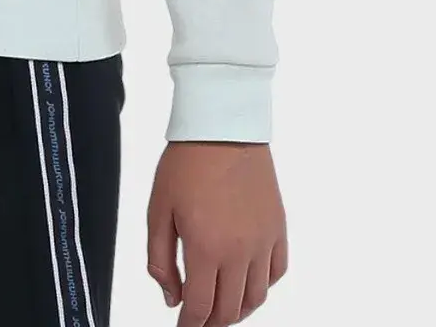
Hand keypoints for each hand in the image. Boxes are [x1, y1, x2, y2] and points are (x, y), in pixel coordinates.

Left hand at [146, 142, 286, 325]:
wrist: (222, 128)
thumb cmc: (185, 163)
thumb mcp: (158, 209)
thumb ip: (159, 259)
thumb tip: (171, 297)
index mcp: (205, 248)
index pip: (200, 308)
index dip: (189, 325)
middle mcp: (239, 252)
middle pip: (229, 310)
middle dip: (212, 322)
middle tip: (198, 320)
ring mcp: (263, 242)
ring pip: (256, 298)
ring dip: (238, 310)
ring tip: (221, 307)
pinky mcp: (278, 229)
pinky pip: (276, 273)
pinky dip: (262, 287)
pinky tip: (246, 282)